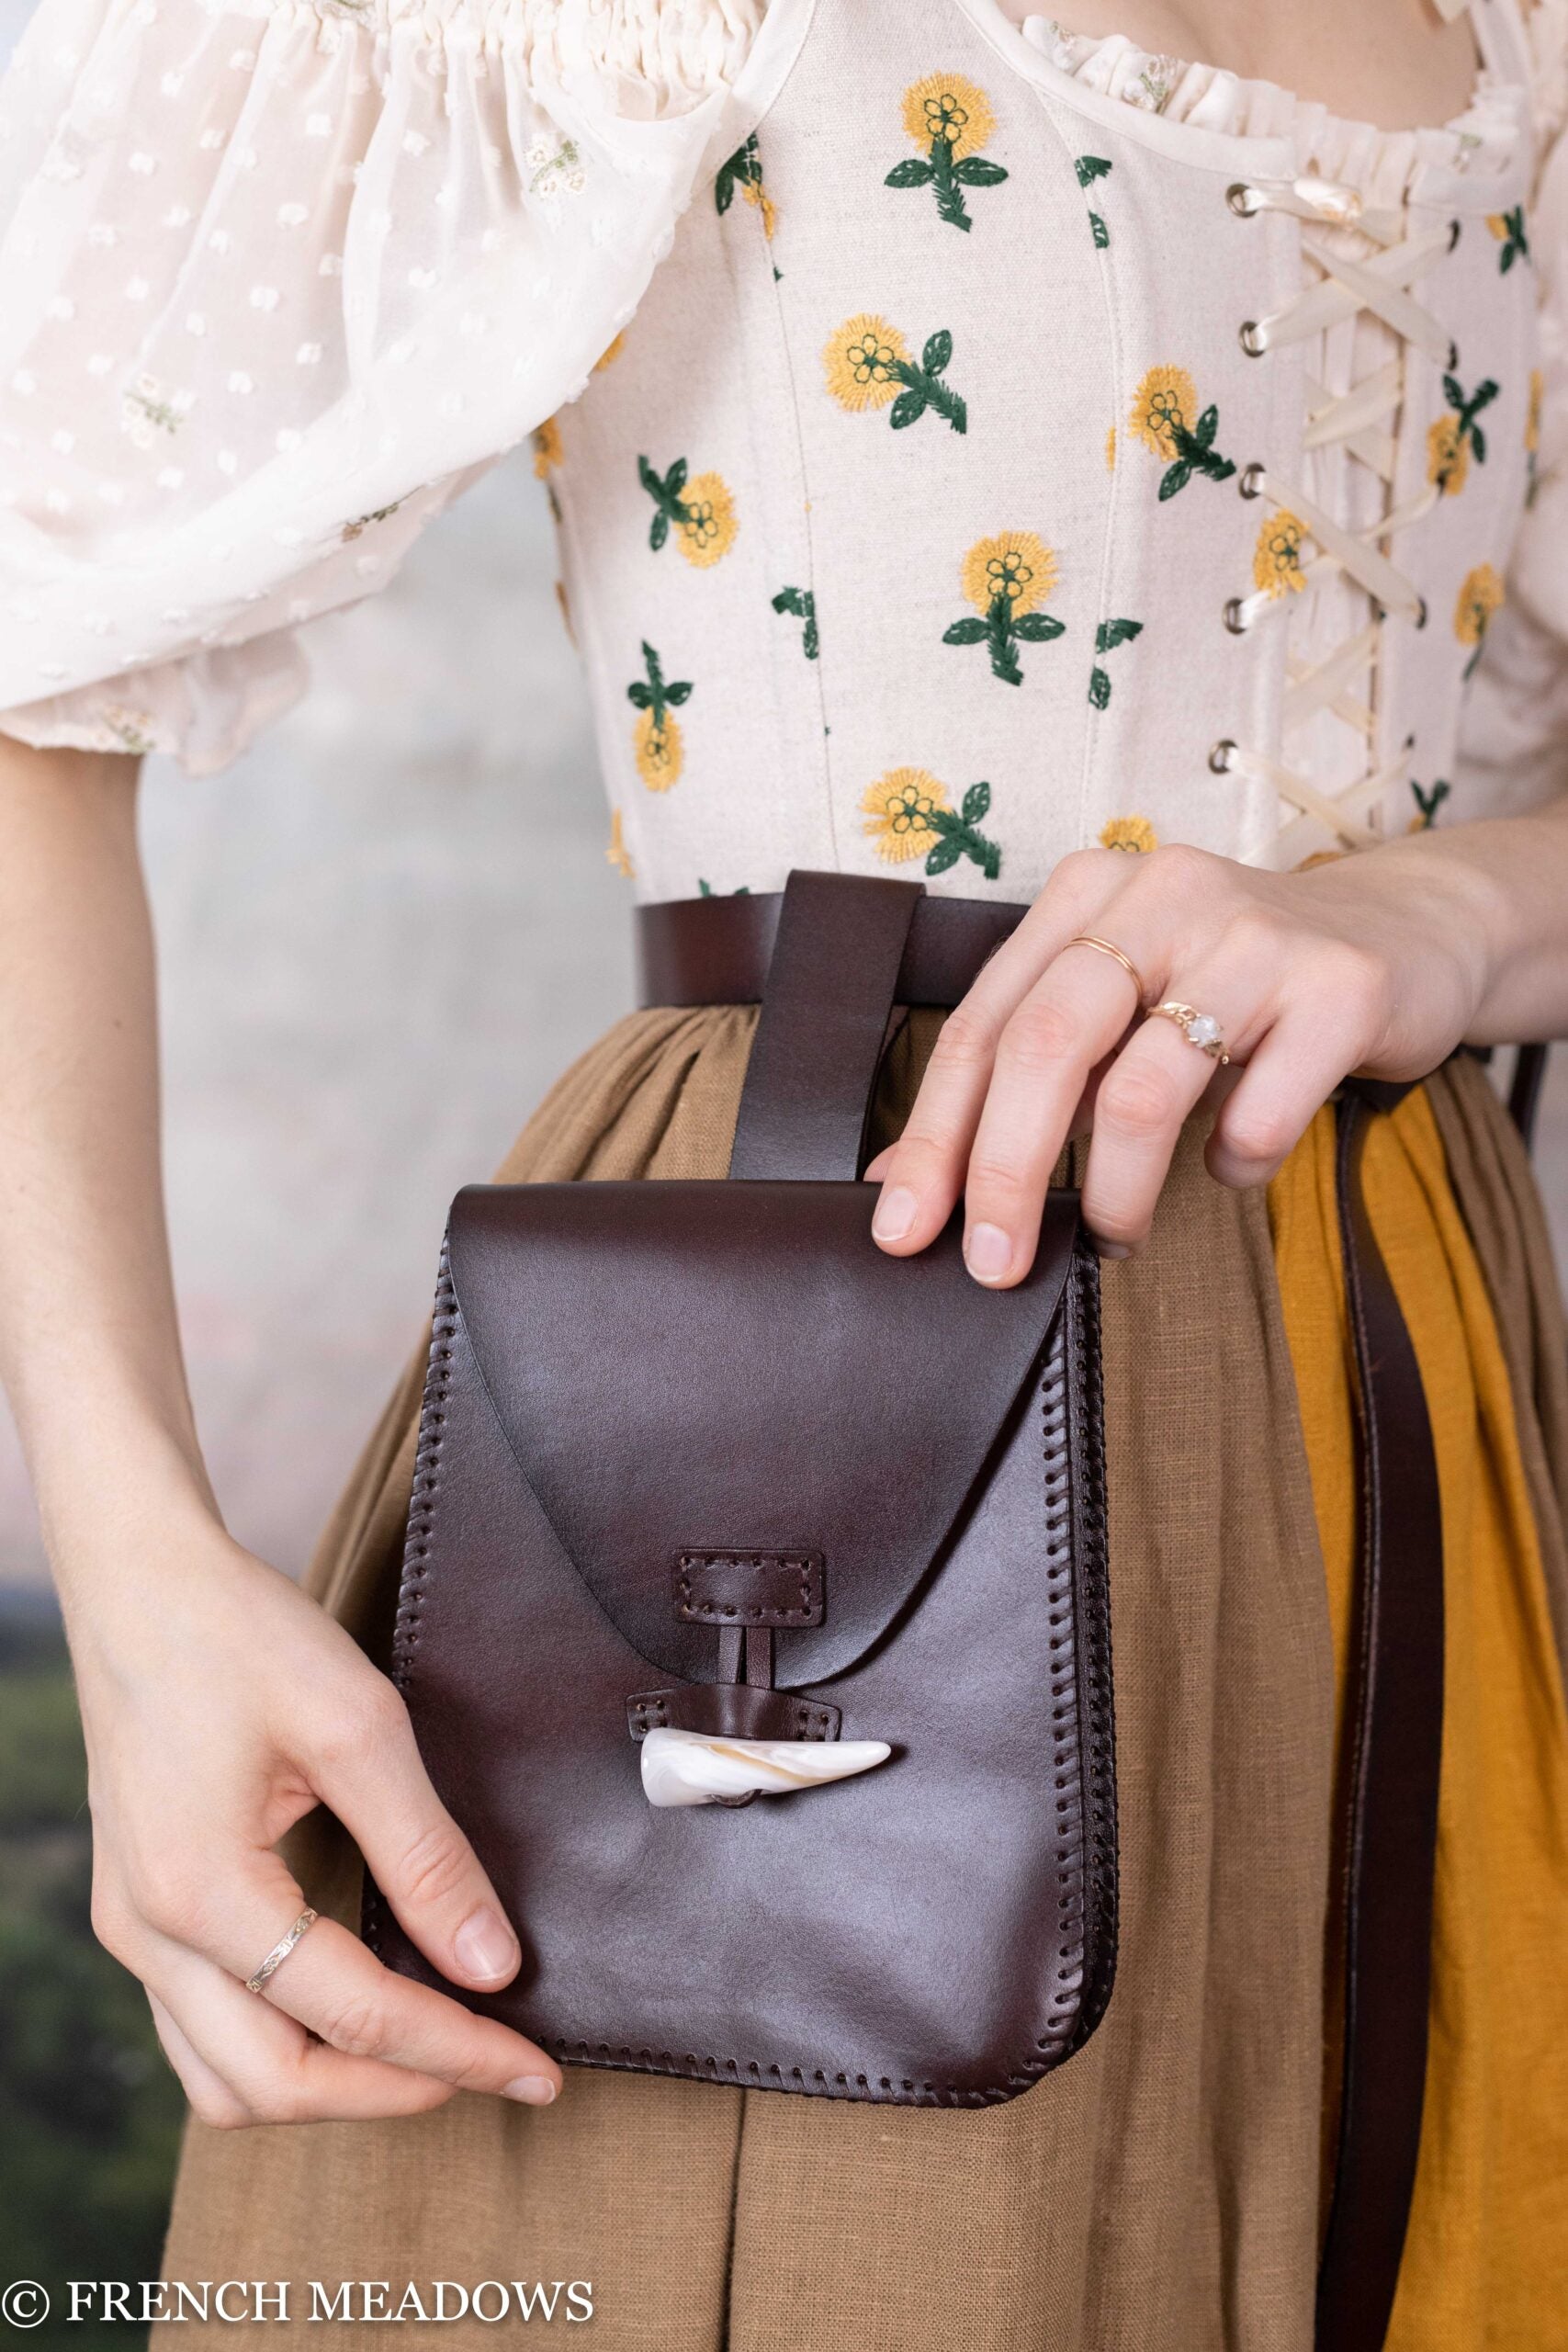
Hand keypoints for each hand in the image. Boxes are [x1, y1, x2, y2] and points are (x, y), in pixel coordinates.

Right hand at [67, 1502, 561, 2128]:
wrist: (141, 1582)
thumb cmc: (242, 1635)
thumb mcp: (359, 1727)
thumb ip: (427, 1855)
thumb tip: (491, 1964)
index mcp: (200, 1890)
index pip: (349, 2014)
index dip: (454, 2047)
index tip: (534, 2066)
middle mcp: (150, 1934)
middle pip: (275, 2085)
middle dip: (396, 2091)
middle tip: (497, 2070)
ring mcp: (133, 1930)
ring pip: (225, 2080)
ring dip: (331, 2088)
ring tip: (430, 2054)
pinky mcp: (138, 1913)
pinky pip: (201, 2033)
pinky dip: (282, 2049)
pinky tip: (353, 2015)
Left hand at [866, 837, 1499, 1281]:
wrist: (1412, 929)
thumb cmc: (1239, 984)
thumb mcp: (1127, 1001)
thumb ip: (1029, 1072)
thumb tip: (906, 1182)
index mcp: (1089, 892)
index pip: (983, 1023)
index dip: (934, 1134)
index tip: (903, 1228)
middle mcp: (1164, 894)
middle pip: (1046, 1045)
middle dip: (1004, 1171)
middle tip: (994, 1262)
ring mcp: (1257, 935)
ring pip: (1144, 1090)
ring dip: (1116, 1190)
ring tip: (1117, 1234)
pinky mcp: (1341, 987)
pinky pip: (1258, 1114)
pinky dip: (1231, 1165)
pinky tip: (1230, 1166)